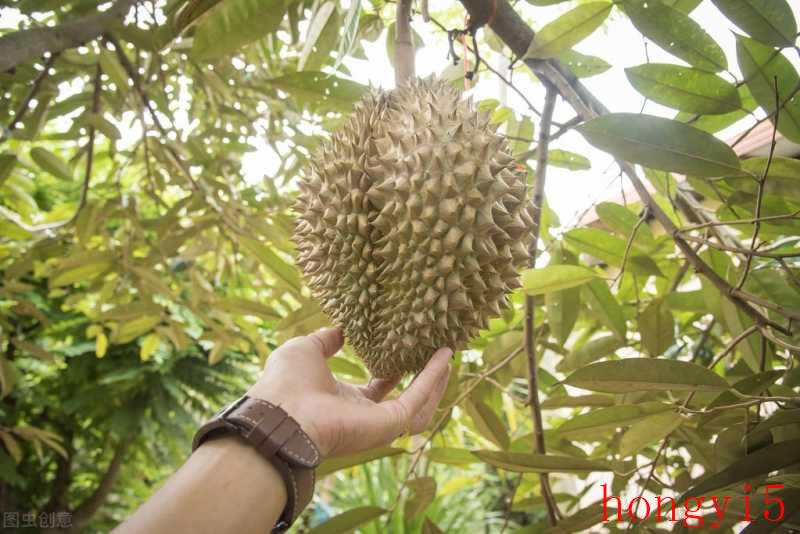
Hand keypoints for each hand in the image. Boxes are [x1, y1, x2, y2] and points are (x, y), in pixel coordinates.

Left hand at [247, 327, 451, 456]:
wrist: (281, 412)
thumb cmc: (285, 384)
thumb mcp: (306, 350)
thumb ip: (326, 340)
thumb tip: (341, 330)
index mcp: (343, 403)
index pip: (376, 390)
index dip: (392, 371)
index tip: (404, 349)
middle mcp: (364, 417)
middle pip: (404, 401)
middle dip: (423, 380)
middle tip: (436, 354)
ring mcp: (379, 424)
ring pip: (419, 405)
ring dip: (435, 381)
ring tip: (448, 354)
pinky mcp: (389, 424)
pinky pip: (418, 399)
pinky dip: (433, 377)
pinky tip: (444, 355)